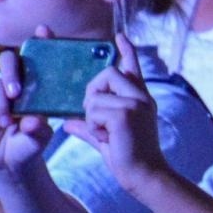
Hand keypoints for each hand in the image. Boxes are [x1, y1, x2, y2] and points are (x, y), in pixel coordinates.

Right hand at [0, 42, 54, 178]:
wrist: (11, 162)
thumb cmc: (32, 142)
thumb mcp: (41, 137)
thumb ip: (38, 129)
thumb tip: (32, 121)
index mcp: (37, 83)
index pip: (39, 57)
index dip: (41, 41)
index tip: (44, 30)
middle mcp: (17, 83)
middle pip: (9, 61)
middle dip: (11, 71)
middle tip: (16, 91)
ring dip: (2, 101)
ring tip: (10, 119)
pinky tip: (1, 124)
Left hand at [64, 34, 166, 191]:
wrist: (144, 175)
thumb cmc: (129, 158)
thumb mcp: (106, 138)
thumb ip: (88, 126)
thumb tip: (68, 124)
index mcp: (140, 98)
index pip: (133, 67)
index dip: (127, 50)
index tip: (119, 36)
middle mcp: (140, 96)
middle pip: (107, 73)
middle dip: (92, 91)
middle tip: (95, 114)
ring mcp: (135, 103)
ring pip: (96, 96)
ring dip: (92, 116)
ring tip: (105, 133)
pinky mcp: (126, 114)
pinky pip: (94, 111)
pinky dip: (93, 127)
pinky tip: (108, 138)